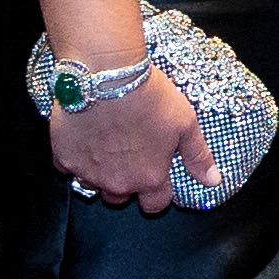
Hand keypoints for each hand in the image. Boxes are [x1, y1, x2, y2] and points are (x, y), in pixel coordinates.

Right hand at [50, 65, 217, 215]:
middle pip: (121, 197)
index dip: (157, 193)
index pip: (155, 204)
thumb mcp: (185, 123)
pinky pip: (68, 166)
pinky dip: (75, 156)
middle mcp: (118, 182)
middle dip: (126, 182)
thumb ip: (198, 156)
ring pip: (93, 185)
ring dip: (100, 172)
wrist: (106, 73)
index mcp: (149, 177)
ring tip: (106, 145)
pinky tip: (84, 136)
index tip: (156, 175)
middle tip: (129, 155)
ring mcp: (88, 171)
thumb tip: (213, 180)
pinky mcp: (64, 156)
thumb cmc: (147, 95)